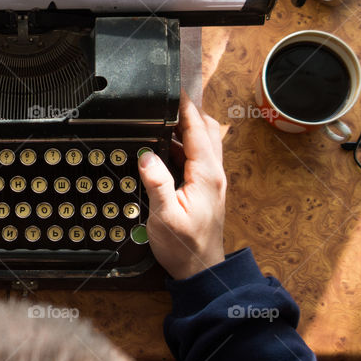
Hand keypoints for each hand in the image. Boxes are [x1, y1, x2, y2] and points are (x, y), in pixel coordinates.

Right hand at [137, 91, 225, 279]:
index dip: (186, 108)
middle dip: (189, 113)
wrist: (201, 270)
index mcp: (206, 175)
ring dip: (186, 129)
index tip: (175, 90)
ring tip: (161, 121)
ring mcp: (212, 180)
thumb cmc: (185, 247)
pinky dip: (183, 145)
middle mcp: (214, 173)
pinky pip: (197, 157)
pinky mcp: (206, 188)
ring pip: (204, 142)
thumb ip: (156, 183)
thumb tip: (146, 155)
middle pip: (207, 130)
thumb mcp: (164, 216)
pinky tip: (164, 149)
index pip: (197, 131)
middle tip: (166, 103)